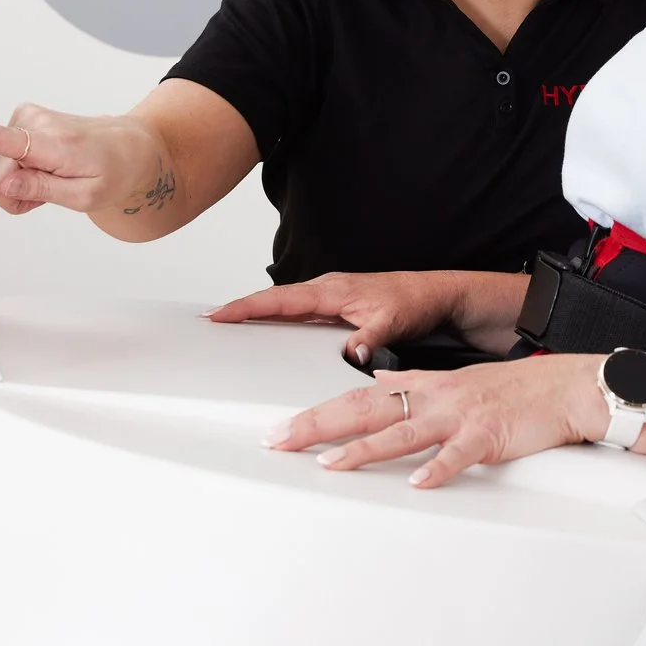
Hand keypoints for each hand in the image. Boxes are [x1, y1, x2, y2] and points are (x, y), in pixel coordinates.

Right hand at [0, 105, 173, 219]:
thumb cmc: (115, 170)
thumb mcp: (85, 196)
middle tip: (46, 195)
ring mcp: (30, 119)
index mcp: (54, 143)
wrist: (131, 147)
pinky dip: (24, 169)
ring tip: (53, 178)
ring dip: (22, 181)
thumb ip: (39, 189)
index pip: (2, 139)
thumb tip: (2, 183)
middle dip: (12, 193)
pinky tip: (46, 169)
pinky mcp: (25, 119)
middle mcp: (37, 124)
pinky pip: (6, 156)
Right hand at [206, 270, 467, 363]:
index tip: (221, 314)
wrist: (435, 295)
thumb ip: (369, 339)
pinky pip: (299, 308)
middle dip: (241, 307)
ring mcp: (330, 296)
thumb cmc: (414, 302)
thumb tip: (351, 355)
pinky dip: (278, 314)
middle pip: (275, 299)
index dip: (248, 307)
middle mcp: (328, 289)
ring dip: (257, 310)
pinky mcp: (336, 304)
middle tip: (211, 320)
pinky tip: (268, 326)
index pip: (281, 300)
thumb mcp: (393, 322)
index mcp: (333, 290)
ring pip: (285, 303)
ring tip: (228, 323)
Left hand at [264, 356, 607, 487]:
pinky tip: (417, 483)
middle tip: (280, 440)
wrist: (566, 386)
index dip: (318, 411)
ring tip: (330, 464)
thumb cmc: (516, 391)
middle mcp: (435, 397)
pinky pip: (458, 455)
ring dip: (364, 449)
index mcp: (426, 386)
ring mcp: (460, 416)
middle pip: (365, 410)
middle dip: (318, 425)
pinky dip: (437, 469)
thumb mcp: (457, 382)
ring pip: (402, 432)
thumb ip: (416, 386)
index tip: (283, 427)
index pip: (359, 397)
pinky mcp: (488, 435)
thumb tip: (381, 386)